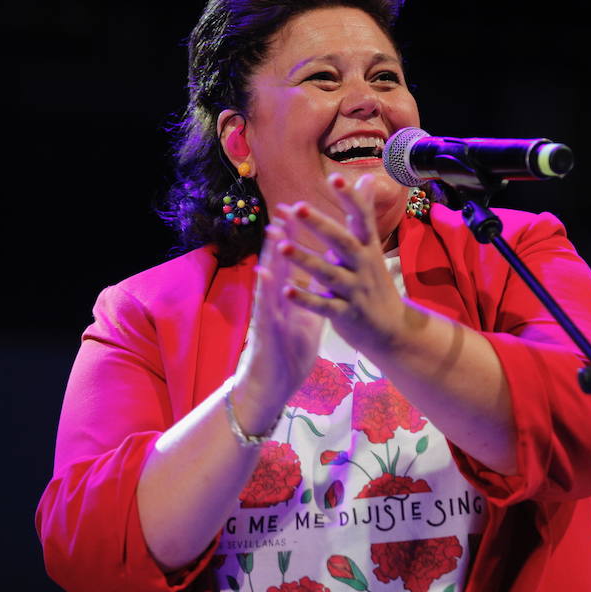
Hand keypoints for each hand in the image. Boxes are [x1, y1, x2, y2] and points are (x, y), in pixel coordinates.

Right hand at [231, 220, 324, 431]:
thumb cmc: (289, 350)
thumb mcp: (308, 319)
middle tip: (289, 206)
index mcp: (291, 295)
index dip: (303, 239)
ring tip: (274, 229)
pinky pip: (265, 307)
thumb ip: (315, 296)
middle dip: (286, 236)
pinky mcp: (265, 329)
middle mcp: (278, 298)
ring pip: (270, 278)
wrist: (272, 384)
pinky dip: (264, 289)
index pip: (296, 261)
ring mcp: (269, 312)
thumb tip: (329, 277)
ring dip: (271, 255)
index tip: (310, 212)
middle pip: (282, 262)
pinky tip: (261, 271)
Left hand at [274, 173, 411, 356]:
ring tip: (283, 246)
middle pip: (342, 242)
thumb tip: (368, 177)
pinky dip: (305, 299)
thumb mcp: (372, 247)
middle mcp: (363, 265)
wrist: (393, 329)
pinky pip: (324, 306)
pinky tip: (286, 290)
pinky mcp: (346, 314)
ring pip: (328, 273)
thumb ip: (364, 213)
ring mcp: (355, 290)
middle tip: (298, 206)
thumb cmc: (375, 282)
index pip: (362, 217)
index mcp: (368, 247)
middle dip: (320, 224)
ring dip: (305, 259)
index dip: (350, 198)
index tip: (334, 178)